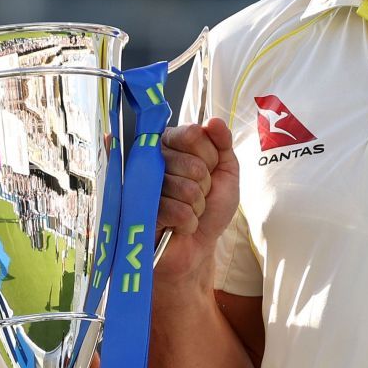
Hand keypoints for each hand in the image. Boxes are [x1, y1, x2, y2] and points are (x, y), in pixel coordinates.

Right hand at [154, 119, 239, 284]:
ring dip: (197, 206)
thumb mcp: (226, 173)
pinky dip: (188, 222)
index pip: (192, 134)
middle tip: (199, 196)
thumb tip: (214, 121)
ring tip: (190, 212)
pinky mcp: (141, 209)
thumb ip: (223, 144)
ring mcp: (145, 184)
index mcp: (172, 145)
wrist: (198, 246)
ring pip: (185, 188)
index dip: (208, 156)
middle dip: (205, 186)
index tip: (210, 171)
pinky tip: (180, 226)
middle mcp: (155, 160)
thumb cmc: (210, 209)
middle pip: (191, 163)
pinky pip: (176, 209)